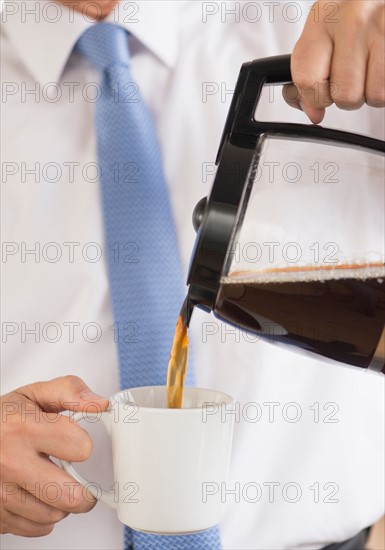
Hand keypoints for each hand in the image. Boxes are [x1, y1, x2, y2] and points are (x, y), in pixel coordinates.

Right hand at [0, 376, 108, 536]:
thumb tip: (100, 403)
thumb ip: (69, 390)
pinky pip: (37, 528)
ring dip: (60, 502)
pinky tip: (36, 495)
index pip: (80, 448)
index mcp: (22, 428)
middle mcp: (9, 462)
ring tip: (51, 482)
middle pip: (72, 496)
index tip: (74, 442)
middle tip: (80, 480)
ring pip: (56, 515)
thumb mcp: (33, 394)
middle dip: (84, 489)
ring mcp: (0, 493)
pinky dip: (42, 515)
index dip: (82, 444)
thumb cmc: (1, 420)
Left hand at [284, 0, 384, 122]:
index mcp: (323, 18)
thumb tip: (313, 112)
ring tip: (372, 67)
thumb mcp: (325, 33)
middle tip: (354, 74)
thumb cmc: (358, 11)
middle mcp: (352, 19)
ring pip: (372, 96)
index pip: (307, 79)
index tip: (322, 94)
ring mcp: (381, 28)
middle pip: (343, 95)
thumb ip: (310, 74)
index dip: (315, 98)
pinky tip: (382, 65)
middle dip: (348, 95)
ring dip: (372, 91)